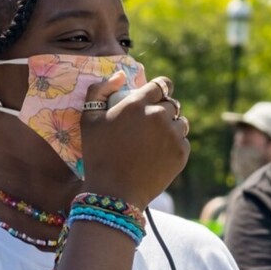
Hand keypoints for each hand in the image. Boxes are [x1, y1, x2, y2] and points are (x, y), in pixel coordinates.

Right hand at [81, 75, 189, 204]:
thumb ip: (99, 91)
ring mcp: (172, 134)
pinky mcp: (181, 153)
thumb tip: (121, 76)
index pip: (162, 84)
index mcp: (137, 103)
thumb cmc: (97, 155)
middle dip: (162, 111)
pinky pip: (183, 142)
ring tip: (154, 142)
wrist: (114, 193)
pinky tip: (157, 156)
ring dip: (171, 127)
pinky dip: (173, 146)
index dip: (159, 89)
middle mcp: (158, 115)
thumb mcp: (88, 120)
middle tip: (148, 127)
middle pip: (171, 104)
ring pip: (181, 123)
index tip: (154, 98)